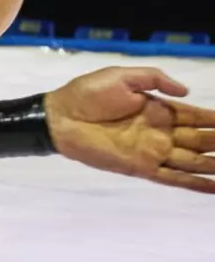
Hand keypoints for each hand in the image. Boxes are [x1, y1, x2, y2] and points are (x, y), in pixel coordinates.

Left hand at [46, 67, 214, 192]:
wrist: (61, 116)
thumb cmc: (88, 94)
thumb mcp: (123, 77)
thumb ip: (155, 80)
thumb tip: (187, 92)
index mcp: (158, 109)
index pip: (195, 117)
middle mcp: (161, 132)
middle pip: (200, 140)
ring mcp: (153, 151)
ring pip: (194, 161)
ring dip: (214, 165)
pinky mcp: (142, 168)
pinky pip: (174, 178)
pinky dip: (195, 184)